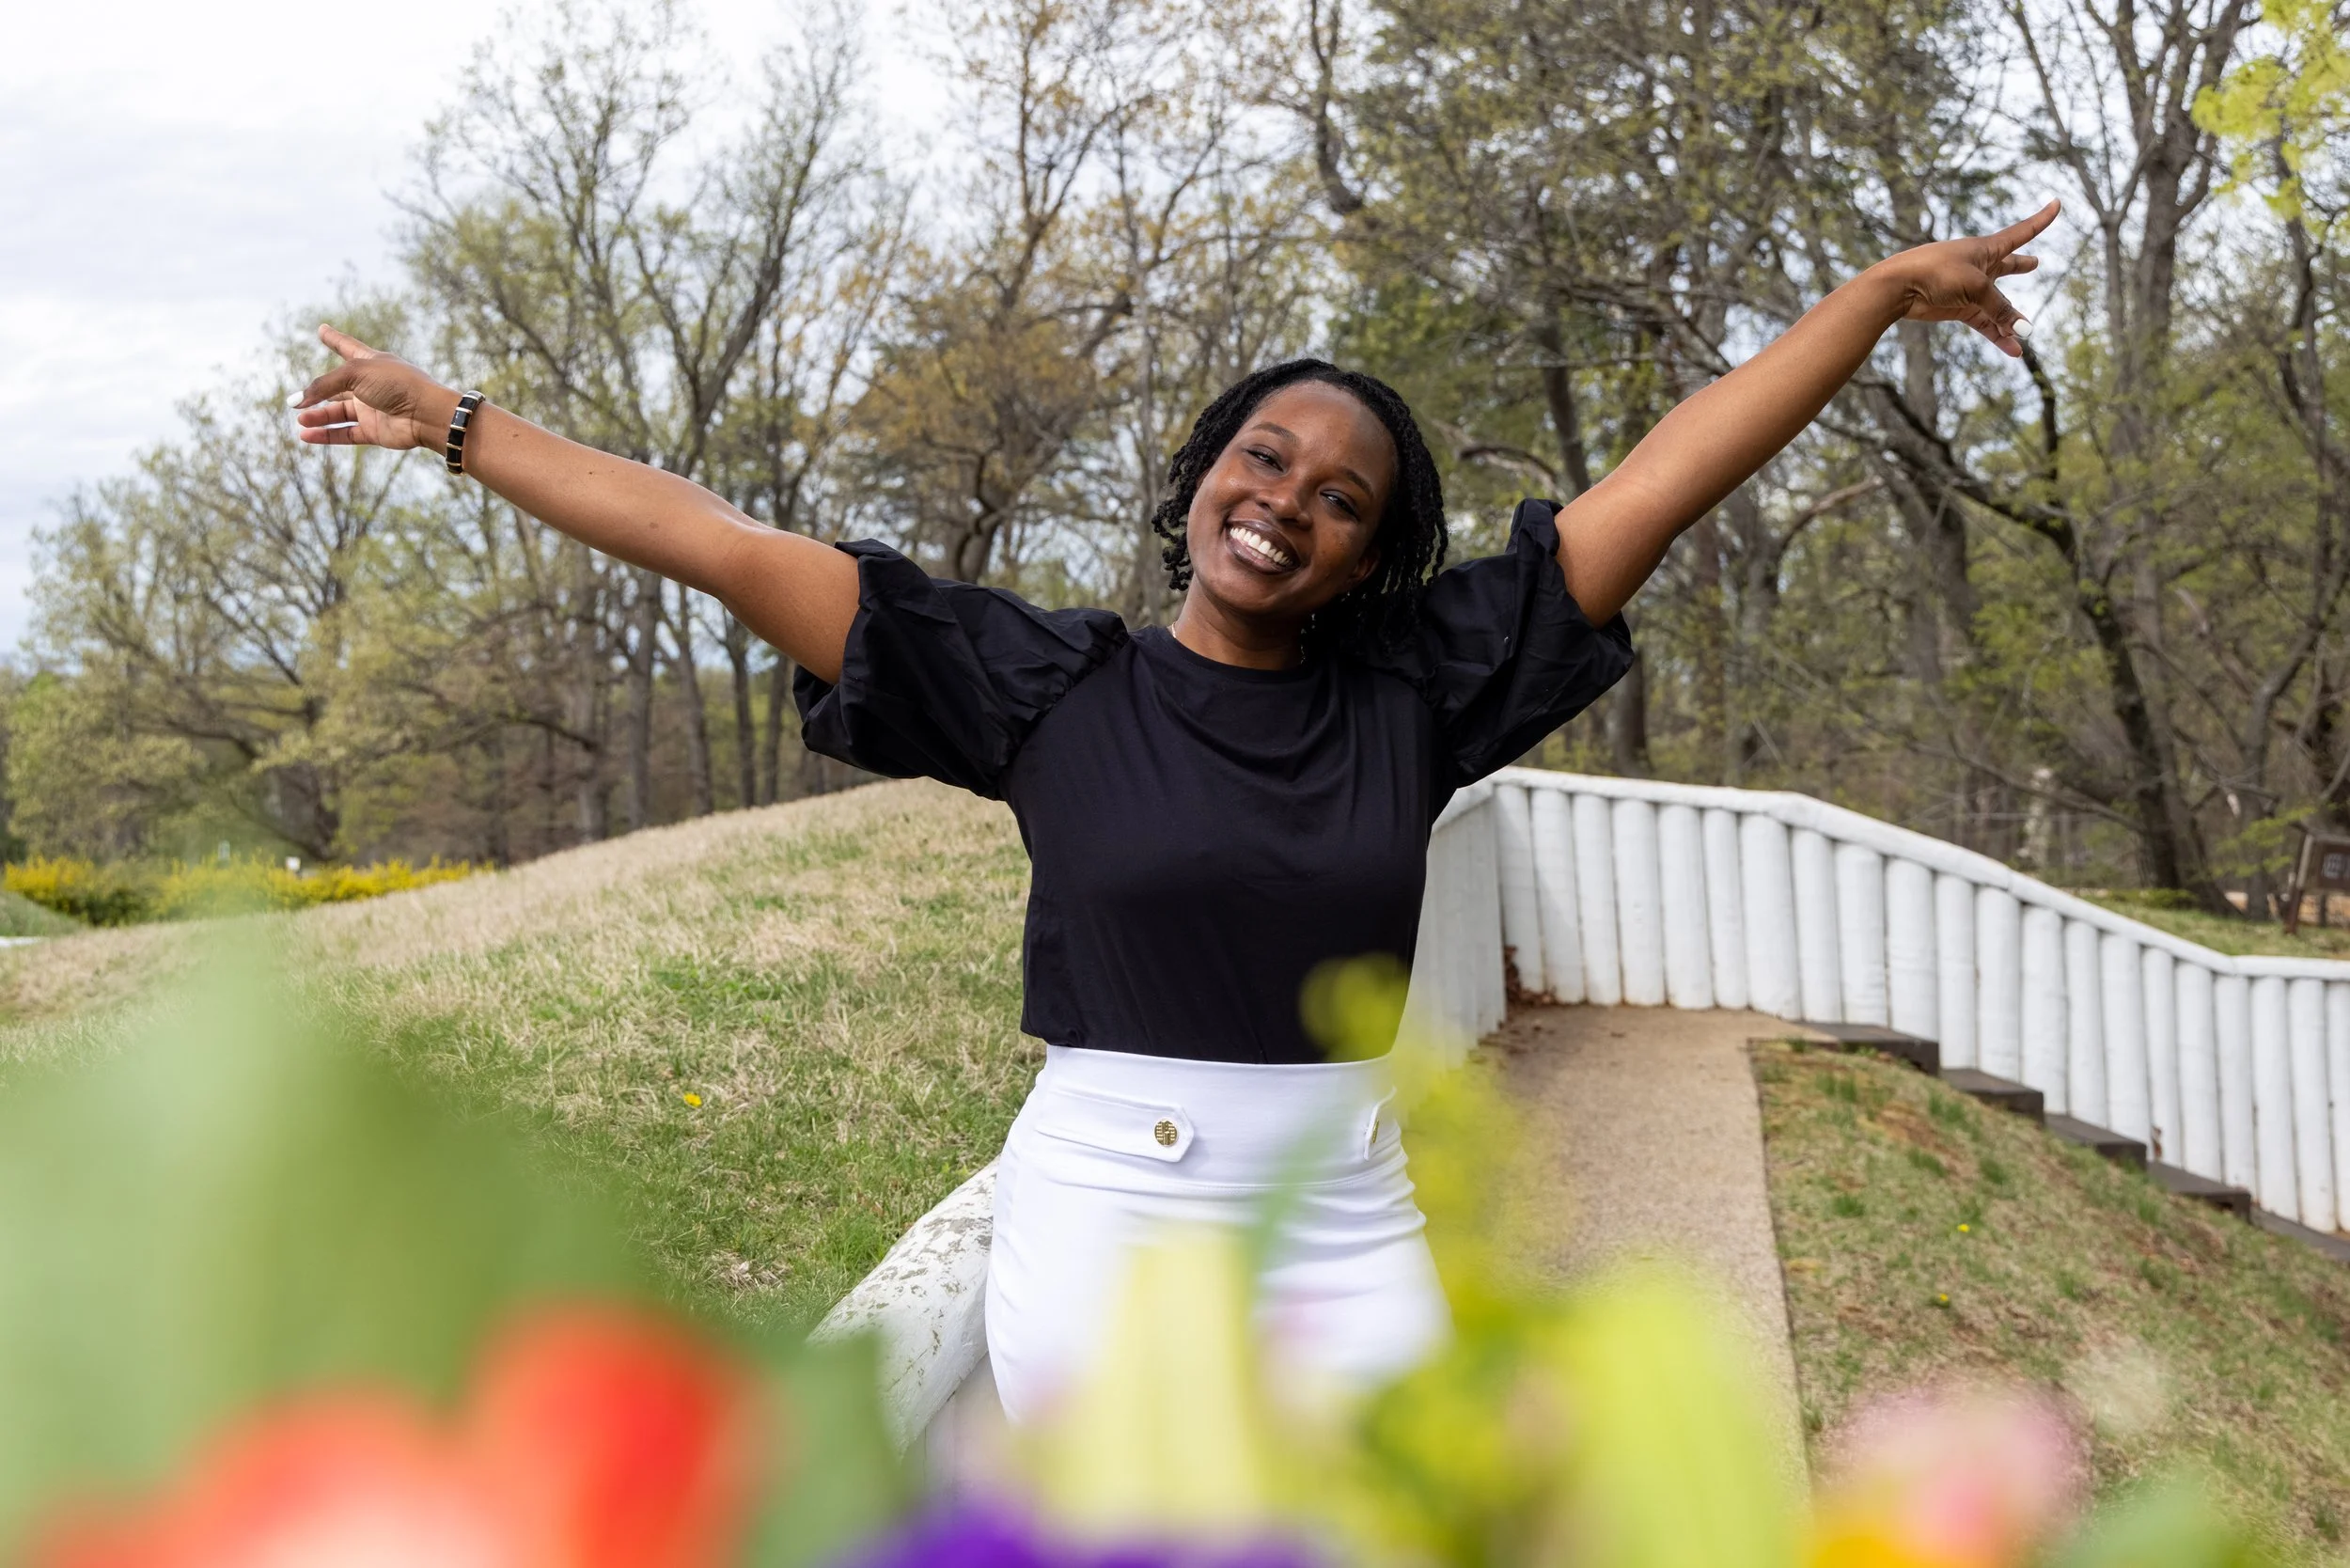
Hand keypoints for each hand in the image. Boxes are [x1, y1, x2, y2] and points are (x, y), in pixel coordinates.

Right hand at [288, 325, 461, 451]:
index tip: (322, 330)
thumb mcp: (355, 373)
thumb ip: (324, 385)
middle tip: (294, 401)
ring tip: (300, 417)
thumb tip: (298, 402)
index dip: (334, 339)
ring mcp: (373, 409)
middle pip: (337, 387)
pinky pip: (345, 433)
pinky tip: (306, 435)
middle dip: (316, 393)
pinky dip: (326, 435)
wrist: (425, 413)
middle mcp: (371, 385)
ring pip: (338, 413)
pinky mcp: (375, 431)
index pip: (348, 347)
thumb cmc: (396, 384)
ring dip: (318, 416)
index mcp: (371, 363)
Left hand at [1875, 200, 2059, 358]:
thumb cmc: (1937, 273)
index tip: (2057, 203)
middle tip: (2034, 262)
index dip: (2041, 220)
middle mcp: (1979, 265)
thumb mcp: (1976, 287)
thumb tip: (2021, 330)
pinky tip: (2013, 349)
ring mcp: (1968, 288)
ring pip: (1996, 303)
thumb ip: (2000, 308)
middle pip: (2006, 266)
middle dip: (2019, 265)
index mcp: (1986, 248)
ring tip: (2025, 334)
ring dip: (2010, 319)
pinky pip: (1983, 322)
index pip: (2022, 232)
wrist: (1899, 286)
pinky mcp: (1957, 308)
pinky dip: (1996, 335)